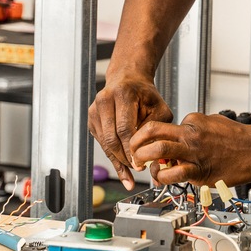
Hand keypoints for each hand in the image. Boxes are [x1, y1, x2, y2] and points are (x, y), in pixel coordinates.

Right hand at [88, 75, 172, 189]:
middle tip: (136, 169)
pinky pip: (101, 141)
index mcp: (123, 93)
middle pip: (111, 138)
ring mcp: (95, 109)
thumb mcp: (159, 108)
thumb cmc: (146, 95)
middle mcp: (105, 100)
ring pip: (104, 142)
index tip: (140, 164)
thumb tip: (147, 154)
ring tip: (130, 171)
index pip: (124, 128)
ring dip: (117, 159)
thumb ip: (154, 129)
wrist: (128, 79)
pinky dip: (112, 155)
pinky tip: (122, 164)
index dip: (131, 149)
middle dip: (124, 158)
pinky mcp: (91, 118)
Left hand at [130, 111, 250, 187]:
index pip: (162, 126)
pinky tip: (163, 179)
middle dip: (136, 143)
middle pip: (152, 131)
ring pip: (159, 150)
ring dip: (144, 158)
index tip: (148, 146)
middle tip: (133, 152)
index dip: (151, 137)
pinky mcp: (200, 172)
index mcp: (193, 122)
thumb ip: (195, 126)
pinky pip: (174, 174)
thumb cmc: (238, 137)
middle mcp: (191, 135)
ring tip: (142, 166)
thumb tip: (181, 133)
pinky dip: (162, 177)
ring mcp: (194, 153)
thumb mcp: (213, 121)